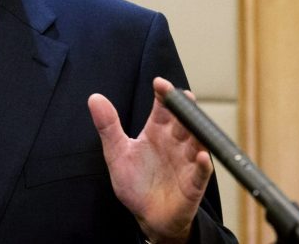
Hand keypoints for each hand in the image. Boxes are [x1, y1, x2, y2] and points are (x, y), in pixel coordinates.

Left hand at [88, 77, 211, 243]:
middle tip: (183, 96)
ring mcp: (187, 162)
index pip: (163, 107)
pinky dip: (203, 164)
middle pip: (183, 120)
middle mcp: (175, 143)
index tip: (159, 83)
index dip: (164, 94)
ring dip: (197, 132)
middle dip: (184, 108)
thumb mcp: (117, 153)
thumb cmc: (134, 182)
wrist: (147, 216)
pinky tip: (201, 156)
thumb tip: (94, 98)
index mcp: (157, 131)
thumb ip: (108, 126)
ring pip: (197, 142)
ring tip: (194, 121)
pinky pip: (202, 173)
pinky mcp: (193, 184)